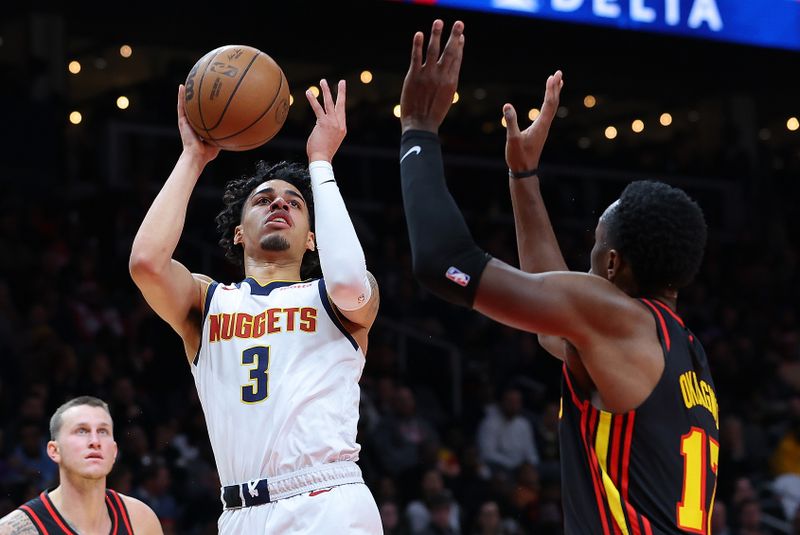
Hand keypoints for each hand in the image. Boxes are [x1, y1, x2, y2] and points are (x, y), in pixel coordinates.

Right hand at [177, 84, 219, 163]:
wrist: (197, 156)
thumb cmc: (207, 153)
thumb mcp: (219, 141)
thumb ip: (225, 134)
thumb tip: (237, 129)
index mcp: (199, 128)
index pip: (202, 115)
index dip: (205, 108)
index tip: (209, 98)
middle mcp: (192, 124)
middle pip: (194, 108)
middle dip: (195, 98)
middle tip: (199, 87)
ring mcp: (186, 122)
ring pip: (186, 105)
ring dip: (187, 94)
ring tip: (188, 82)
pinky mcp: (182, 121)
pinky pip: (181, 106)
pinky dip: (181, 96)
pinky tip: (182, 87)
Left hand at [306, 79, 346, 162]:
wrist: (322, 159)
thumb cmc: (323, 152)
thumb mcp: (329, 140)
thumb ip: (327, 131)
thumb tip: (321, 127)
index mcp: (342, 128)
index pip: (341, 112)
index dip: (340, 102)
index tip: (341, 93)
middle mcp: (339, 124)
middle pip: (341, 104)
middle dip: (342, 91)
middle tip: (342, 81)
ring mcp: (333, 123)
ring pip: (329, 103)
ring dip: (326, 91)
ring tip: (323, 81)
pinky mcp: (324, 123)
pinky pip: (318, 109)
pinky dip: (313, 100)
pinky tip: (309, 92)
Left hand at [400, 19, 464, 133]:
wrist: (420, 125)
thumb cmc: (433, 114)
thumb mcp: (446, 97)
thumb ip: (448, 82)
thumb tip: (450, 71)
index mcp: (451, 81)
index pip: (457, 59)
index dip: (460, 46)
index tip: (461, 35)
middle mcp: (441, 76)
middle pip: (450, 52)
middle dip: (455, 36)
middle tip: (459, 23)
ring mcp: (427, 75)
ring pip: (433, 51)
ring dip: (437, 35)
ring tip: (439, 21)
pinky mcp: (413, 76)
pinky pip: (416, 57)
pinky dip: (418, 45)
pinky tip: (419, 34)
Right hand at [504, 70, 562, 173]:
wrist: (524, 170)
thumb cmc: (518, 156)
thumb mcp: (512, 139)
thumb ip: (510, 122)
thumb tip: (507, 105)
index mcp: (540, 125)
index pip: (548, 104)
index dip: (550, 89)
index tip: (552, 76)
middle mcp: (545, 125)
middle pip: (553, 103)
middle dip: (555, 87)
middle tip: (558, 73)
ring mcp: (543, 128)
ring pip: (552, 108)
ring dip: (554, 94)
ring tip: (558, 82)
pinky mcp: (540, 131)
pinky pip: (547, 113)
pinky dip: (549, 103)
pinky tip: (548, 101)